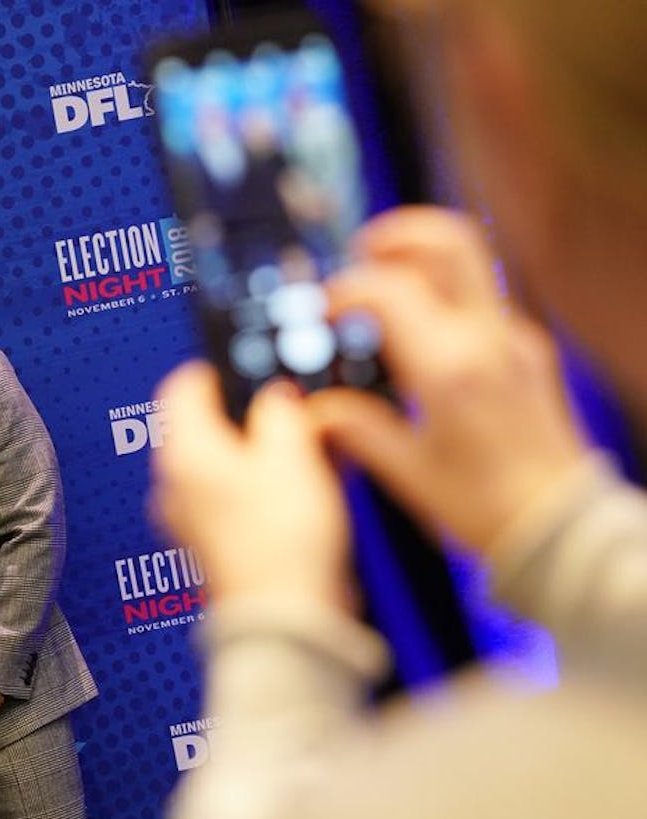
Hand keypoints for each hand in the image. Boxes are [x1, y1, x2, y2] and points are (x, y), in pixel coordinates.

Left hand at [152, 363, 351, 610]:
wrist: (288, 619)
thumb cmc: (281, 546)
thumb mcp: (292, 454)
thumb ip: (280, 410)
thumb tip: (275, 395)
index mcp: (183, 454)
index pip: (181, 386)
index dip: (220, 369)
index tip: (252, 366)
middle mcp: (177, 485)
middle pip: (209, 427)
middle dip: (254, 416)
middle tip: (296, 413)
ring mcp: (193, 519)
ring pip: (228, 464)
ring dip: (268, 454)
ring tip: (313, 455)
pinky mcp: (218, 546)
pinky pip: (240, 500)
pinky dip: (269, 489)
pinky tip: (310, 492)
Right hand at [311, 207, 588, 552]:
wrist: (559, 526)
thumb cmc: (488, 507)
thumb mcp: (406, 471)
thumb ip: (356, 428)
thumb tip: (314, 409)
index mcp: (450, 367)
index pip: (390, 289)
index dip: (346, 289)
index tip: (324, 308)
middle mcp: (487, 341)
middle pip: (446, 242)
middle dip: (397, 236)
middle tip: (359, 254)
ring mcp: (513, 342)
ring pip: (468, 265)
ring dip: (421, 262)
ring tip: (383, 289)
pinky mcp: (526, 354)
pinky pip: (478, 304)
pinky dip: (441, 299)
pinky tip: (416, 335)